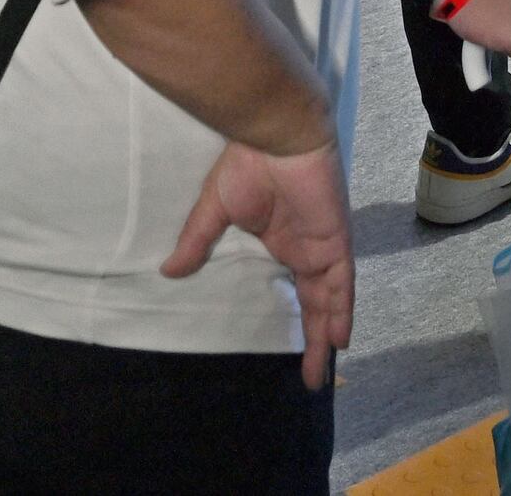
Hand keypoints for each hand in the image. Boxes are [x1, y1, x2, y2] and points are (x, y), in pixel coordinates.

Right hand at [163, 137, 354, 386]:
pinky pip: (343, 282)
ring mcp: (324, 245)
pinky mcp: (335, 239)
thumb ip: (197, 241)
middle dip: (316, 339)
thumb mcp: (215, 210)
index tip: (295, 353)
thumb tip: (168, 271)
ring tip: (323, 370)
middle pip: (317, 303)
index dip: (299, 320)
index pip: (297, 290)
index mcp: (284, 242)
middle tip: (312, 378)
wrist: (277, 133)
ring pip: (331, 300)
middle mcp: (308, 248)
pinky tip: (340, 339)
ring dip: (329, 333)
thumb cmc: (248, 164)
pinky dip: (342, 309)